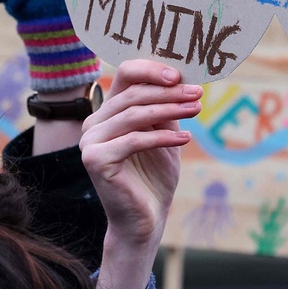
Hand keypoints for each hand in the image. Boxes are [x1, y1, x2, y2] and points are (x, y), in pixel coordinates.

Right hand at [80, 60, 201, 288]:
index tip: (181, 75)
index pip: (126, 75)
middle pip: (133, 94)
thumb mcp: (164, 134)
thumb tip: (184, 79)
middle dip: (169, 92)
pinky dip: (163, 137)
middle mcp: (93, 122)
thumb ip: (166, 108)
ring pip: (134, 115)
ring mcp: (90, 141)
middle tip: (197, 93)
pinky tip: (186, 139)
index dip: (152, 70)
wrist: (145, 219)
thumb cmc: (155, 176)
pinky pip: (134, 140)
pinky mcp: (95, 159)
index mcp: (107, 111)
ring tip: (196, 109)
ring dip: (170, 109)